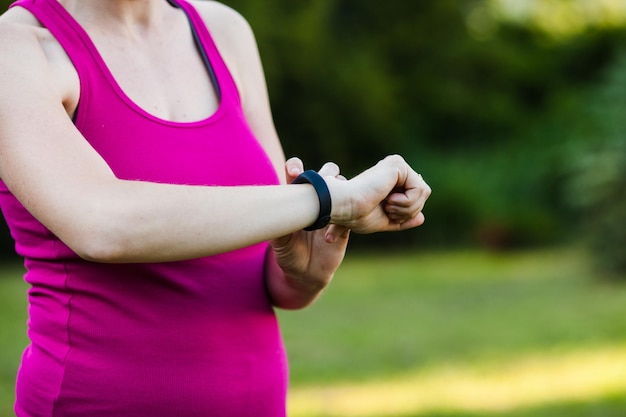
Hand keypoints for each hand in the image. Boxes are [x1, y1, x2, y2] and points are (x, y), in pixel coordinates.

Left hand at [269, 158, 350, 295]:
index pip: (298, 174)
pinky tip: (328, 238)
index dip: (295, 167)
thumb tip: (277, 210)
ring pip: (344, 187)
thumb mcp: (279, 240)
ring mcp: (335, 210)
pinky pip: (352, 216)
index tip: (294, 170)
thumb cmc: (288, 252)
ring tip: (328, 205)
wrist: (305, 273)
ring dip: (339, 190)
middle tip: (320, 181)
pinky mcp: (346, 226)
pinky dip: (343, 223)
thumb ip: (279, 224)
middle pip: (328, 172)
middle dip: (325, 172)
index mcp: (299, 197)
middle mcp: (319, 199)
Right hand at [328, 154, 430, 233]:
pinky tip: (389, 199)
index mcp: (390, 180)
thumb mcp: (385, 220)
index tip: (386, 213)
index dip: (406, 213)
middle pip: (423, 194)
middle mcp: (395, 169)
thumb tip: (422, 218)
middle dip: (408, 211)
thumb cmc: (356, 215)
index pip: (416, 198)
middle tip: (387, 209)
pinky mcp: (398, 164)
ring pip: (424, 192)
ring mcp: (397, 165)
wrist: (346, 207)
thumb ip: (402, 219)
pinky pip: (419, 189)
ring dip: (407, 208)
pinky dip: (406, 202)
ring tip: (387, 205)